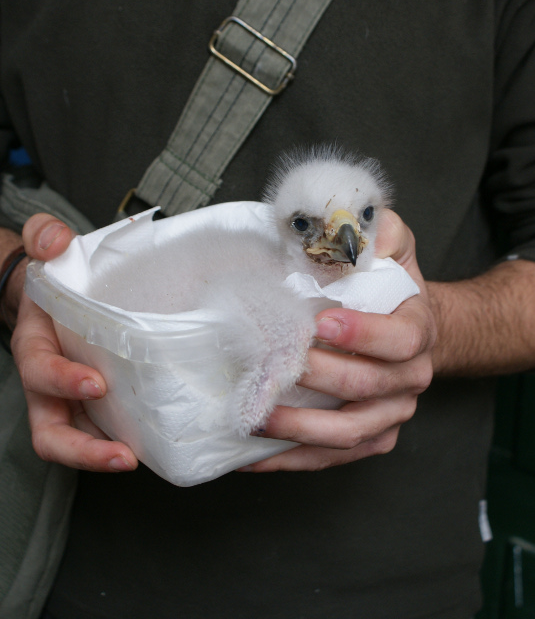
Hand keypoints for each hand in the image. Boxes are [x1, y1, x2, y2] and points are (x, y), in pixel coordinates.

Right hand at [10, 214, 137, 471]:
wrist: (53, 293)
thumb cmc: (55, 275)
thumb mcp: (45, 245)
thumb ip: (44, 235)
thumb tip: (54, 240)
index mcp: (35, 345)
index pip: (41, 372)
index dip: (63, 381)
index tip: (96, 383)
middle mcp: (48, 382)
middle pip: (51, 432)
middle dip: (82, 448)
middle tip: (120, 453)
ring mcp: (70, 400)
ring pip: (75, 442)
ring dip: (103, 457)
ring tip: (139, 462)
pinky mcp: (95, 405)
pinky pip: (103, 432)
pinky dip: (124, 443)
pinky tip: (158, 444)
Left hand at [240, 209, 434, 471]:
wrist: (408, 328)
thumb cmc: (391, 286)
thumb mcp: (391, 244)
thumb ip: (377, 230)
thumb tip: (346, 225)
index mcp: (418, 330)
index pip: (401, 339)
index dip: (364, 334)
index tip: (322, 323)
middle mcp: (411, 377)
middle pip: (368, 386)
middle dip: (320, 376)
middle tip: (276, 362)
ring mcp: (391, 413)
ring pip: (350, 432)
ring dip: (302, 427)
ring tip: (257, 415)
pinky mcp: (371, 437)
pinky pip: (333, 457)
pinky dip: (294, 459)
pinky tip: (254, 455)